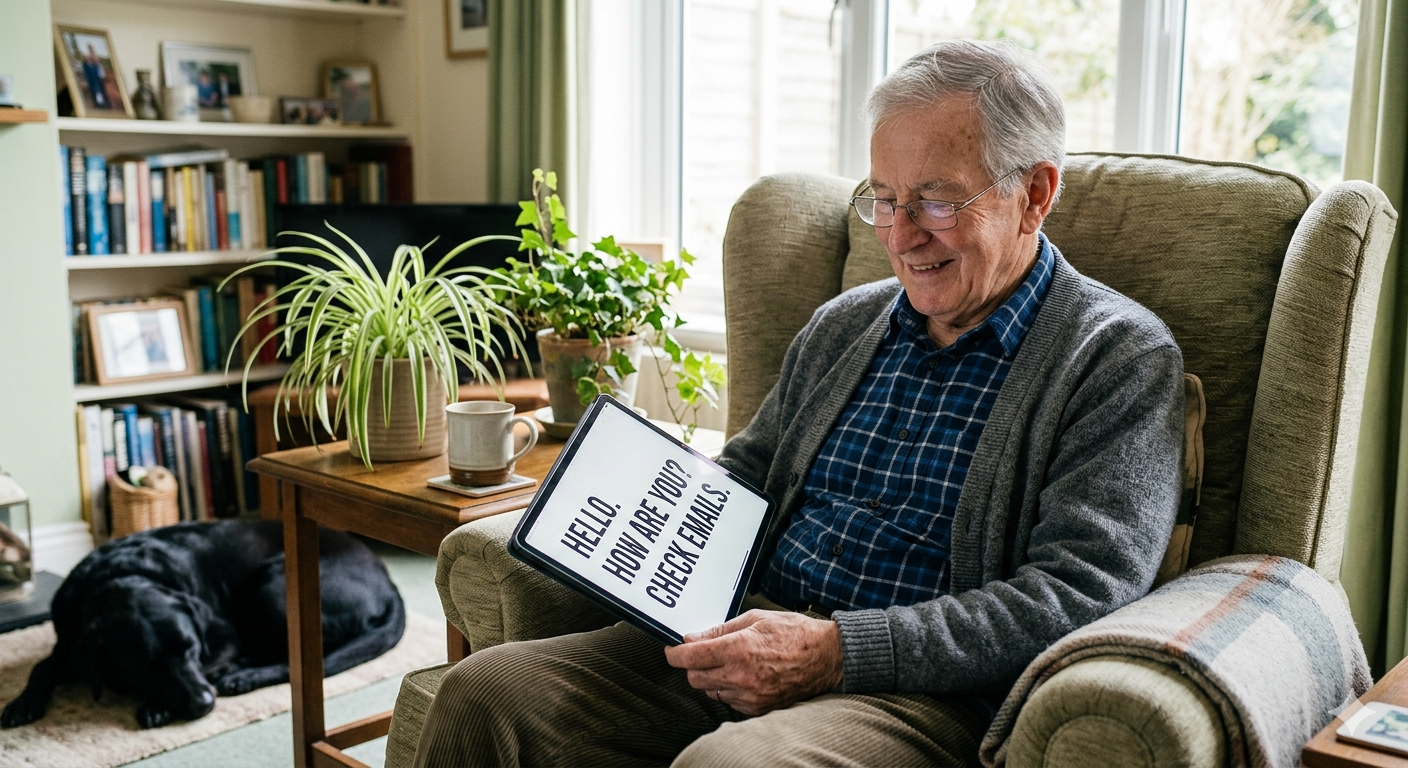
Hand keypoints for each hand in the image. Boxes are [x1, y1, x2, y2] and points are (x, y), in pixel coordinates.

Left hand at [663, 609, 842, 715]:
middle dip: (693, 665)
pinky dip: (730, 689)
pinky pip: (730, 701)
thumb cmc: (795, 633)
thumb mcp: (756, 618)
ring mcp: (749, 695)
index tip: (672, 650)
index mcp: (738, 649)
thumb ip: (720, 630)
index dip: (674, 653)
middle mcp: (741, 676)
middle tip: (704, 653)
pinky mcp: (758, 708)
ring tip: (732, 663)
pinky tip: (744, 676)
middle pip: (694, 677)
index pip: (690, 657)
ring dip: (712, 677)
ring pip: (711, 691)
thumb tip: (693, 638)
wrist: (827, 657)